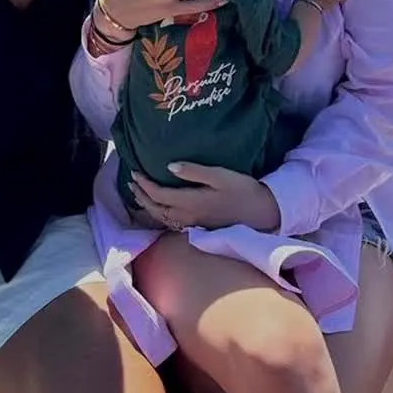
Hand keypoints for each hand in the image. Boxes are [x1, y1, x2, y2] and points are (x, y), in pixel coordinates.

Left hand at [129, 163, 280, 232]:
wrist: (261, 213)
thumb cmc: (242, 190)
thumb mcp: (219, 175)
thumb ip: (193, 171)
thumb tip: (169, 166)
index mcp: (191, 201)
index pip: (159, 194)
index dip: (144, 184)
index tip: (134, 172)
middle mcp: (188, 215)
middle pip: (156, 208)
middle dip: (141, 195)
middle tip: (131, 182)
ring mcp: (193, 223)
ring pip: (162, 218)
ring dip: (147, 206)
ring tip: (139, 195)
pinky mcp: (199, 226)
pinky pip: (171, 222)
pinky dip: (159, 215)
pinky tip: (159, 208)